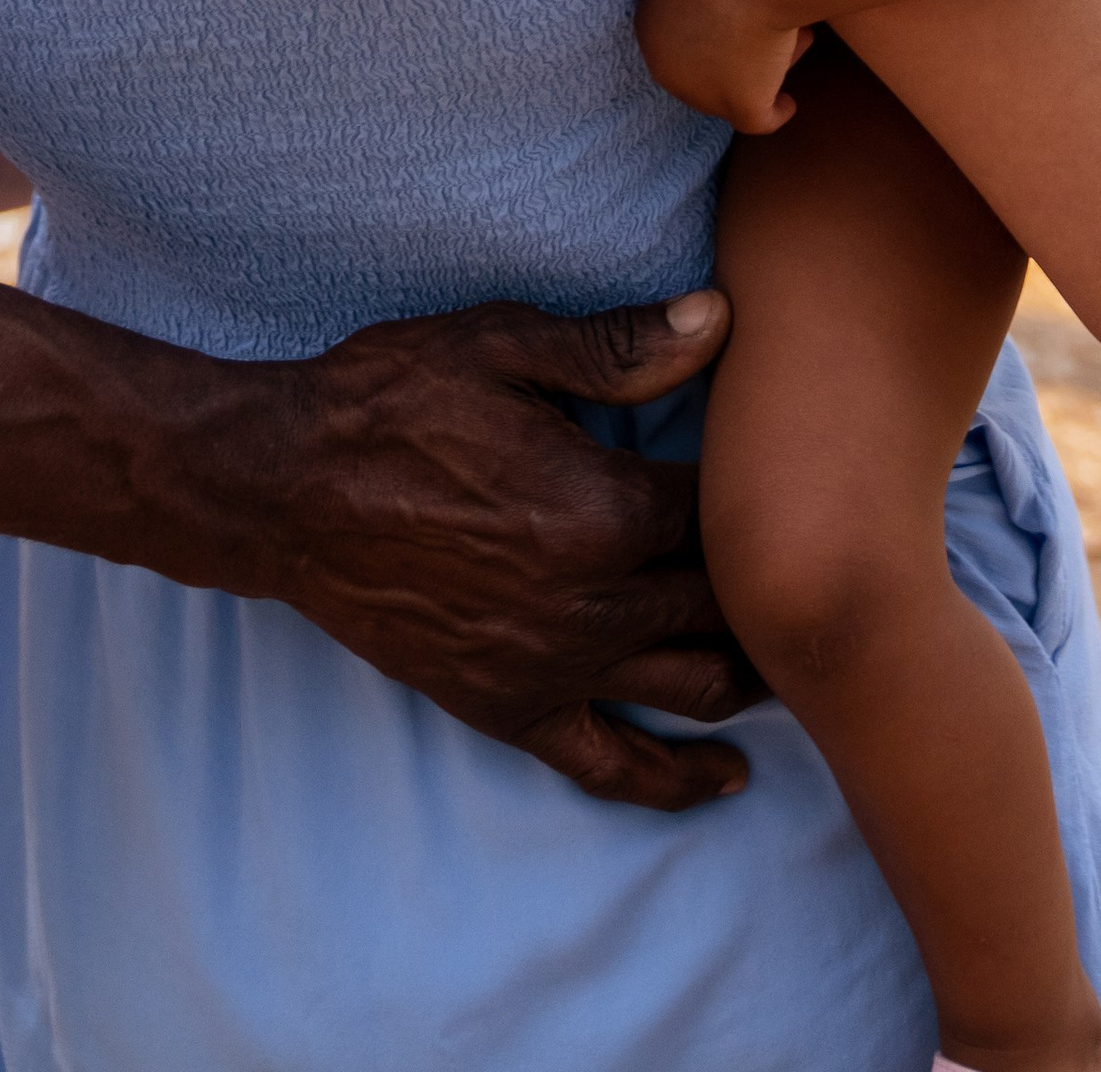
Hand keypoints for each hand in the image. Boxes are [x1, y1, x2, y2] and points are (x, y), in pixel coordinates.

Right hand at [193, 292, 760, 808]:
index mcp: (602, 509)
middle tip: (813, 562)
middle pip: (726, 607)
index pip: (727, 514)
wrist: (287, 490)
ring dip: (754, 676)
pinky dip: (677, 780)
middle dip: (772, 586)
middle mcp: (592, 604)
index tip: (780, 467)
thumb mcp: (501, 345)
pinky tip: (727, 778)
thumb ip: (619, 347)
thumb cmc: (391, 400)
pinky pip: (613, 766)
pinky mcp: (511, 710)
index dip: (762, 491)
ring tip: (791, 654)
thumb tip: (721, 319)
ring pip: (697, 690)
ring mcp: (553, 668)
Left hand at [634, 0, 813, 133]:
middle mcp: (665, 66)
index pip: (684, 40)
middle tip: (779, 26)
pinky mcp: (739, 106)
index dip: (717, 33)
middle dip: (741, 54)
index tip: (748, 20)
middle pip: (707, 70)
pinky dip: (775, 112)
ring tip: (799, 35)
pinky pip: (760, 120)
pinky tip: (787, 104)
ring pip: (737, 90)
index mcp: (649, 23)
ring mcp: (700, 93)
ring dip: (766, 69)